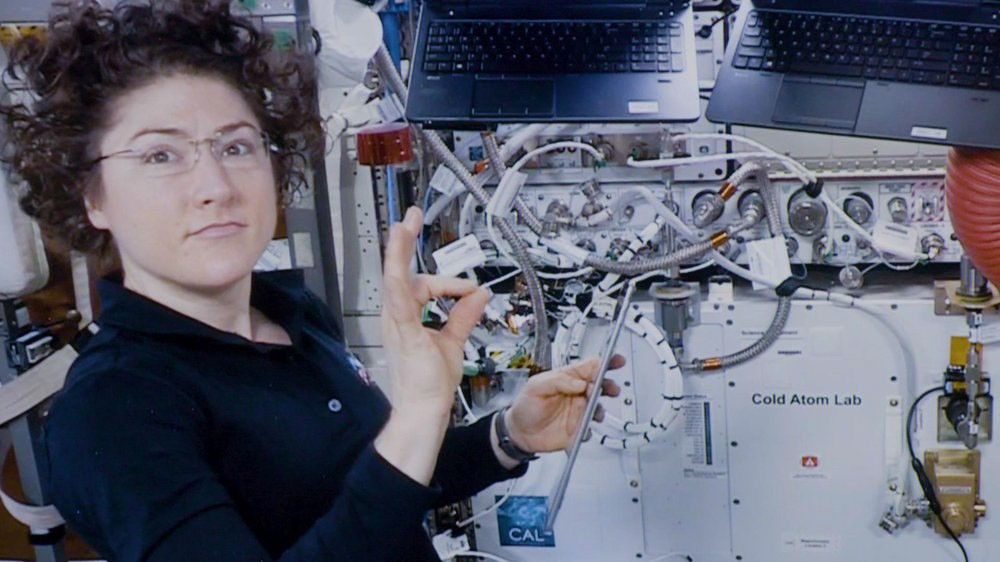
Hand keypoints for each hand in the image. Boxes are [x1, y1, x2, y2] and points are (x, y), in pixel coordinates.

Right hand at [380, 207, 489, 416]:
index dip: (450, 285)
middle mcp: (397, 317)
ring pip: (396, 278)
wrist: (423, 410)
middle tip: (409, 219)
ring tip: (403, 227)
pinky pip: (399, 300)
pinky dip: (400, 280)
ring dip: (400, 251)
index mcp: (406, 318)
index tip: (470, 291)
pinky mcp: (404, 332)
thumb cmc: (430, 384)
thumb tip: (478, 294)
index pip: (425, 285)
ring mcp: (397, 323)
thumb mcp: (453, 341)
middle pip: (402, 273)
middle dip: (405, 244)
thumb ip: (464, 315)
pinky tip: (397, 264)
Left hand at [504, 355, 624, 453]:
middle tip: (609, 388)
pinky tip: (582, 429)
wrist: (519, 433)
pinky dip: (589, 430)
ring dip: (599, 409)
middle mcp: (576, 394)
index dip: (605, 363)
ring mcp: (578, 412)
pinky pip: (590, 429)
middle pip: (600, 386)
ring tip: (593, 411)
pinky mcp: (578, 429)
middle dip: (608, 386)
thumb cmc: (525, 406)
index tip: (615, 361)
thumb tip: (579, 382)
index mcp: (567, 379)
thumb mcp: (536, 387)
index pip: (590, 367)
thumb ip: (557, 381)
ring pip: (598, 408)